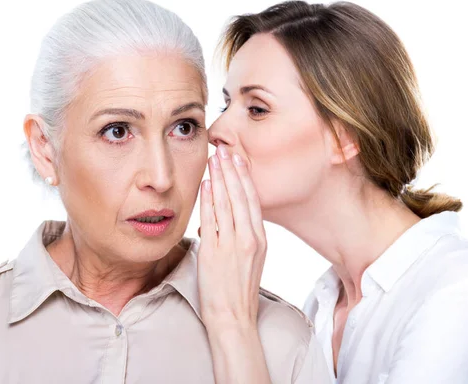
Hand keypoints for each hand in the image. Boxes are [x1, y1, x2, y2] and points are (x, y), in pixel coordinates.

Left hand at [197, 144, 266, 328]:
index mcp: (260, 240)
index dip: (245, 178)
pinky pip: (212, 220)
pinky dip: (210, 200)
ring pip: (227, 204)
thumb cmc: (238, 292)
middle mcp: (249, 239)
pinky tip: (207, 185)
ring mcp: (232, 245)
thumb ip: (238, 238)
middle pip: (241, 197)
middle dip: (232, 171)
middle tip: (225, 150)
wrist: (234, 318)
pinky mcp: (215, 253)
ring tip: (215, 160)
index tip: (238, 160)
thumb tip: (218, 221)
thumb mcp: (249, 261)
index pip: (252, 201)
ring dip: (221, 179)